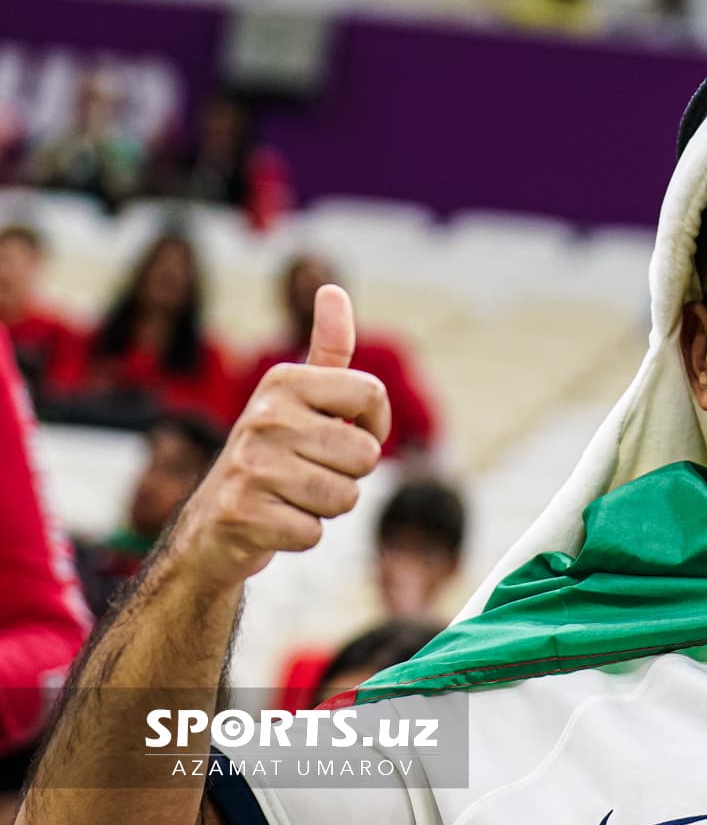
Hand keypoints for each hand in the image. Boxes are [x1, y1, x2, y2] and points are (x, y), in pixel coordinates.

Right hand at [170, 286, 389, 587]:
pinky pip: (315, 533)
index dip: (375, 426)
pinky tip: (272, 523)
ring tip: (290, 496)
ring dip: (326, 507)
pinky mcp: (243, 514)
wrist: (212, 525)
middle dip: (348, 475)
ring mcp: (249, 465)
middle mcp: (263, 416)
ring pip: (345, 497)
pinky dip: (301, 535)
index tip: (349, 434)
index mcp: (283, 381)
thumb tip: (332, 289)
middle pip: (366, 454)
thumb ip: (326, 351)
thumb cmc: (274, 457)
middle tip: (307, 473)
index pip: (373, 394)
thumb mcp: (298, 399)